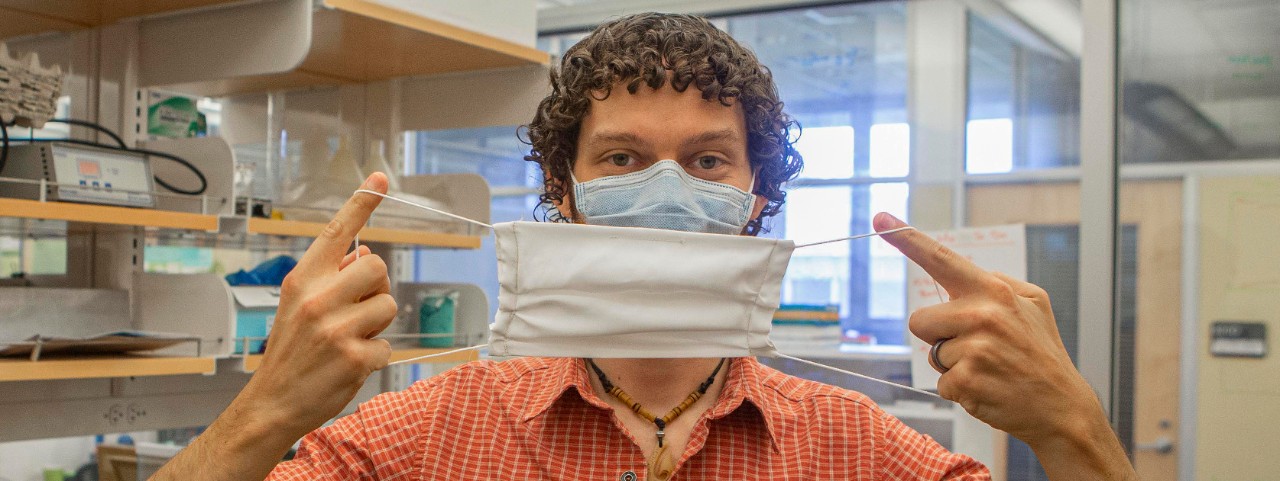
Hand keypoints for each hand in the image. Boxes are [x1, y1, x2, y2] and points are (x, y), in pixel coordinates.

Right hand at [240, 173, 396, 438]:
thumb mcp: (298, 306)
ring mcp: (337, 329)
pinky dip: (374, 357)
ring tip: (347, 340)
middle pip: (377, 267)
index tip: (380, 178)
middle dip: (375, 286)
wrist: (271, 403)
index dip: (361, 203)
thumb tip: (365, 254)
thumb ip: (329, 279)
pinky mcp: (356, 357)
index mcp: (302, 280)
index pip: (337, 233)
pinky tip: (348, 365)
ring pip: (388, 305)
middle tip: (356, 309)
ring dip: (376, 324)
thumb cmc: (290, 352)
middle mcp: (318, 299)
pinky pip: (387, 344)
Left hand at [875, 213, 1133, 479]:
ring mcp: (974, 349)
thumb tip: (959, 274)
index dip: (907, 239)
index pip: (941, 259)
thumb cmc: (1041, 355)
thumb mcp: (1032, 305)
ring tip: (990, 368)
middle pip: (920, 320)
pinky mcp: (966, 381)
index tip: (880, 218)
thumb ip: (995, 284)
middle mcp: (982, 315)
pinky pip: (941, 382)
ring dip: (953, 364)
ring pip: (932, 353)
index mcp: (994, 291)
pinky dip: (960, 389)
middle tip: (979, 347)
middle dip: (939, 335)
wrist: (1063, 408)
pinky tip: (989, 388)